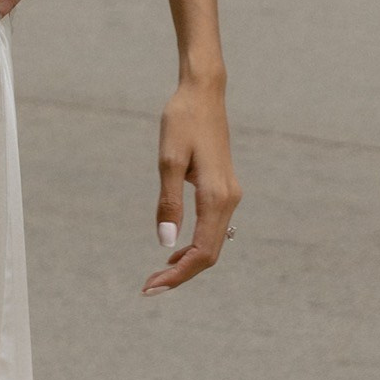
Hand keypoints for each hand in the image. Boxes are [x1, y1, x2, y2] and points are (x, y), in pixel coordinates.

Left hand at [143, 73, 240, 294]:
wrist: (203, 92)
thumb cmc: (182, 120)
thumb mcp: (169, 159)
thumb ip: (168, 202)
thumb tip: (165, 243)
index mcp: (216, 197)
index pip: (201, 253)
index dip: (178, 275)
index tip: (152, 286)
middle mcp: (228, 201)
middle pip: (209, 254)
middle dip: (181, 275)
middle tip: (149, 287)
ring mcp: (229, 195)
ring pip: (213, 243)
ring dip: (188, 262)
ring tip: (159, 274)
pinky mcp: (224, 189)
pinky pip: (213, 229)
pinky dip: (195, 245)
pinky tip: (175, 250)